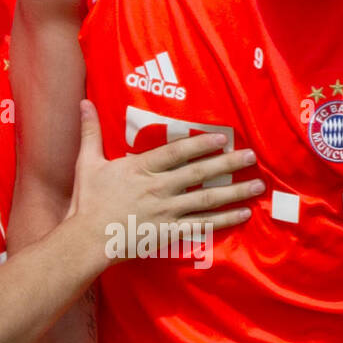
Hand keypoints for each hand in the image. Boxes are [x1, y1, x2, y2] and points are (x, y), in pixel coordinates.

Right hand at [70, 100, 262, 263]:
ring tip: (257, 186)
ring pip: (207, 199)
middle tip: (251, 157)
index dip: (201, 143)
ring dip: (234, 191)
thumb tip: (84, 102)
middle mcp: (159, 187)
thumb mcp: (88, 162)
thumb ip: (90, 131)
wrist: (86, 239)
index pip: (177, 151)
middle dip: (228, 164)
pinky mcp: (169, 232)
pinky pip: (202, 225)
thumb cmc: (87, 202)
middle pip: (200, 173)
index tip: (223, 137)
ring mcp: (167, 211)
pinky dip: (224, 220)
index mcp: (141, 168)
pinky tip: (242, 214)